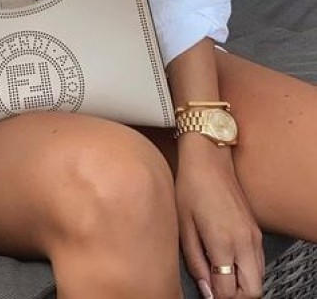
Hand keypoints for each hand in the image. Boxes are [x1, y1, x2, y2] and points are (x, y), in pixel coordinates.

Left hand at [175, 138, 263, 298]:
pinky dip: (248, 271)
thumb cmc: (191, 185)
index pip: (229, 291)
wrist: (209, 156)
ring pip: (259, 278)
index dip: (216, 297)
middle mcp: (244, 241)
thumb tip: (206, 288)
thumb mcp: (183, 225)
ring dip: (242, 284)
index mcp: (223, 242)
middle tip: (216, 289)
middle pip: (253, 291)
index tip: (207, 293)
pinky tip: (228, 262)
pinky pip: (259, 263)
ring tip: (219, 276)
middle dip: (235, 296)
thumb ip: (195, 262)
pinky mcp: (255, 229)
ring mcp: (253, 236)